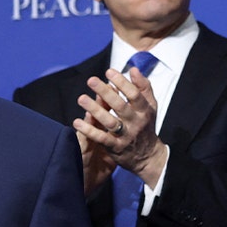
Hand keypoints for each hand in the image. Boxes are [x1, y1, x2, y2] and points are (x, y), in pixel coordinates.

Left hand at [71, 66, 165, 187]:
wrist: (148, 157)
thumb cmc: (145, 125)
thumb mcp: (150, 106)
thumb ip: (143, 87)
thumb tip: (133, 68)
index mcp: (145, 110)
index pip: (134, 94)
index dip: (122, 83)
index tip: (108, 71)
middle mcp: (136, 122)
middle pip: (120, 106)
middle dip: (106, 92)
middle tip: (91, 80)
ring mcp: (126, 136)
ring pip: (109, 122)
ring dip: (95, 110)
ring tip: (81, 98)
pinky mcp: (115, 147)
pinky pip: (101, 138)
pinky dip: (89, 130)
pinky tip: (77, 122)